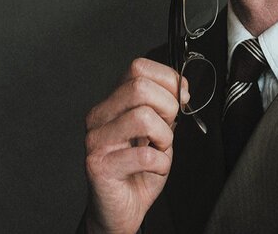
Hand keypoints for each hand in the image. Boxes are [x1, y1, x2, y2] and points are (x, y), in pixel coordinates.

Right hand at [83, 58, 187, 233]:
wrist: (122, 209)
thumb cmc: (139, 170)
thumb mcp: (160, 130)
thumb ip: (167, 106)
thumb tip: (181, 86)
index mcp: (113, 102)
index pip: (138, 67)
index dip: (168, 80)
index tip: (180, 98)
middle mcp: (100, 116)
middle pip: (140, 86)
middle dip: (168, 107)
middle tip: (168, 128)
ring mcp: (96, 140)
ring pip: (143, 116)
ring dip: (164, 137)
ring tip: (158, 149)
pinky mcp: (99, 165)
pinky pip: (144, 154)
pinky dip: (160, 163)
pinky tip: (153, 168)